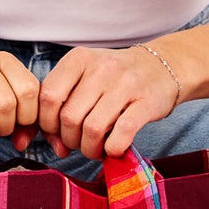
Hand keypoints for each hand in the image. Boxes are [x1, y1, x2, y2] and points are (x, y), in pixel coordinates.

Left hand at [36, 45, 179, 159]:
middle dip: (70, 140)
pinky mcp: (146, 102)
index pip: (48, 96)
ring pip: (92, 129)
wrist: (161, 67)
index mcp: (79, 59)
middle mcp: (101, 68)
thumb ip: (63, 108)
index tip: (57, 132)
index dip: (47, 123)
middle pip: (69, 117)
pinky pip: (122, 133)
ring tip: (95, 148)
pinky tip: (113, 148)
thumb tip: (57, 148)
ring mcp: (125, 84)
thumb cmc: (114, 79)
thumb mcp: (84, 80)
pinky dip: (113, 148)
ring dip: (90, 148)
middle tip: (79, 142)